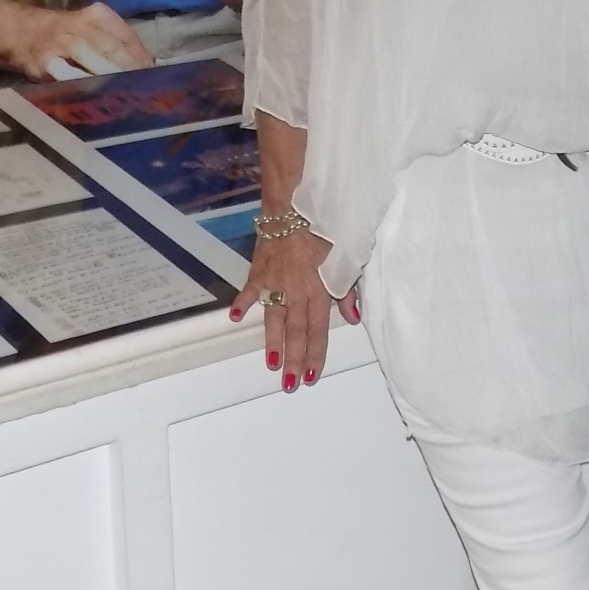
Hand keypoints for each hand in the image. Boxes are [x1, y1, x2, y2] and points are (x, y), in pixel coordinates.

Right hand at [15, 2, 149, 80]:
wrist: (24, 32)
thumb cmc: (69, 35)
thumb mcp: (94, 29)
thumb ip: (120, 43)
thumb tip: (150, 63)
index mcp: (99, 15)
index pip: (126, 35)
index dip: (141, 56)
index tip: (154, 74)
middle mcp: (81, 25)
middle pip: (111, 46)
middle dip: (129, 67)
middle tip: (144, 87)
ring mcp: (63, 42)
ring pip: (91, 56)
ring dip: (110, 74)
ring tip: (125, 91)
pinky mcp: (47, 61)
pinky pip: (68, 74)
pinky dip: (84, 83)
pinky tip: (97, 94)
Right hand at [228, 224, 352, 390]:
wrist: (296, 204)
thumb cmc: (325, 228)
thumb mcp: (345, 257)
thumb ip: (348, 290)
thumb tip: (353, 318)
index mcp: (318, 289)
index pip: (317, 330)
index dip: (315, 355)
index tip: (311, 376)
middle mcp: (295, 290)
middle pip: (294, 331)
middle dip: (293, 359)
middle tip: (289, 384)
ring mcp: (274, 281)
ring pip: (273, 317)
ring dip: (272, 342)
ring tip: (271, 363)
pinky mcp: (259, 268)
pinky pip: (249, 289)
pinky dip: (241, 303)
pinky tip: (235, 318)